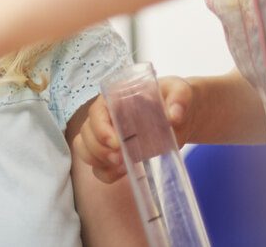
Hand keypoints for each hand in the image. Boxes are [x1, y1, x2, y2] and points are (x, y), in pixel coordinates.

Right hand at [75, 76, 193, 183]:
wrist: (180, 116)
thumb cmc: (174, 97)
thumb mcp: (180, 92)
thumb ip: (178, 99)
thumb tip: (174, 116)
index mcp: (114, 98)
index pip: (96, 113)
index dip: (100, 129)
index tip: (117, 143)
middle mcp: (105, 117)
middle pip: (86, 133)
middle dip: (99, 149)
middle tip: (120, 159)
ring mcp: (106, 137)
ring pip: (85, 149)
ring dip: (98, 161)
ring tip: (121, 166)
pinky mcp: (114, 154)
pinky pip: (98, 167)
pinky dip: (106, 173)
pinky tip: (123, 173)